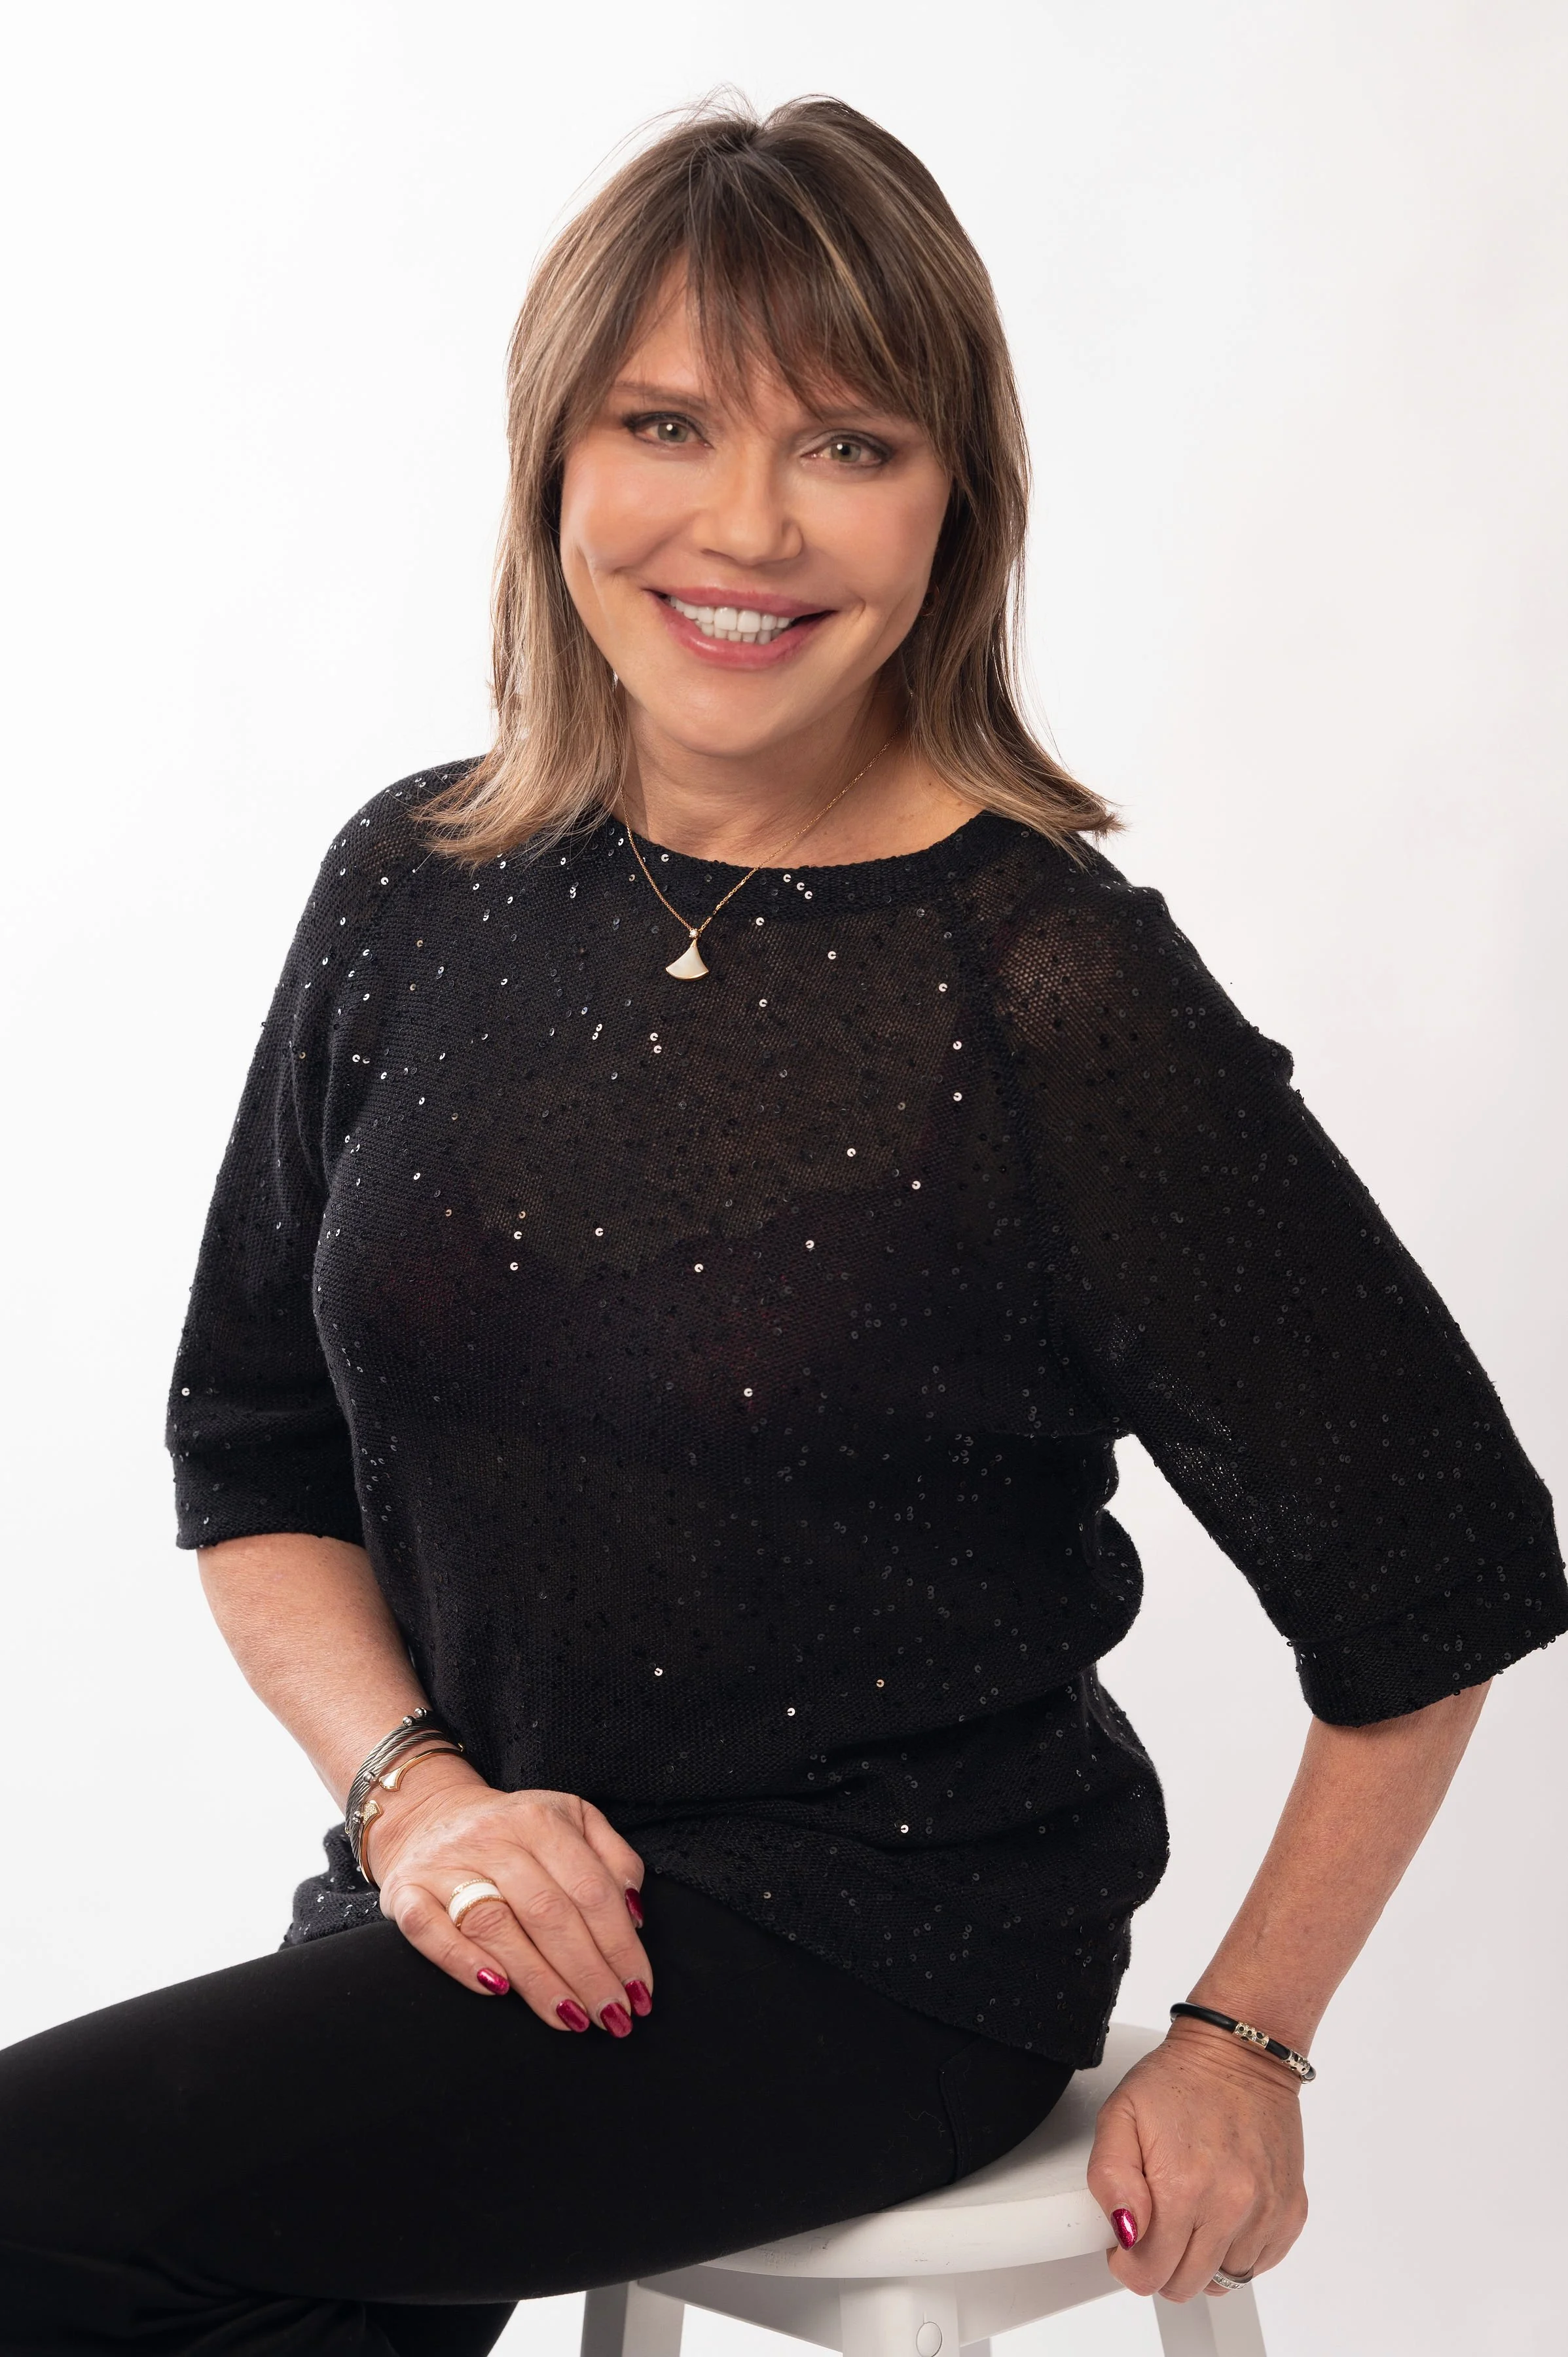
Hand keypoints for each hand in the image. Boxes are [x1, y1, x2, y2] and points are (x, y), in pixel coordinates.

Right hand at [364, 1756, 652, 2036]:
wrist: (426, 1815)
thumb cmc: (514, 1833)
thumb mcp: (572, 1821)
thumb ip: (613, 1859)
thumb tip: (635, 1915)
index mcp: (540, 1820)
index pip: (590, 1889)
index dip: (620, 1945)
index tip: (639, 1989)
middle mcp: (492, 1837)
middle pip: (548, 1912)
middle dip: (587, 1972)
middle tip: (613, 2017)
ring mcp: (445, 1864)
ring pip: (495, 1924)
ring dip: (538, 1980)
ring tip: (571, 2019)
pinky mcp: (405, 1891)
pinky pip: (430, 1930)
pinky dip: (463, 1962)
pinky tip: (497, 1991)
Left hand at [1086, 2020, 1307, 2301]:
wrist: (1240, 2052)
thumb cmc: (1179, 2080)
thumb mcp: (1119, 2115)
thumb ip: (1110, 2179)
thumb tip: (1124, 2233)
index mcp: (1183, 2186)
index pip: (1149, 2274)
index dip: (1129, 2263)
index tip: (1127, 2240)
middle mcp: (1231, 2206)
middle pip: (1185, 2285)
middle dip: (1162, 2264)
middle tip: (1156, 2223)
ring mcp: (1266, 2212)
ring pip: (1224, 2280)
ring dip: (1201, 2258)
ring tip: (1191, 2211)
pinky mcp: (1291, 2212)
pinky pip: (1259, 2263)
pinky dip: (1237, 2249)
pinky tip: (1222, 2212)